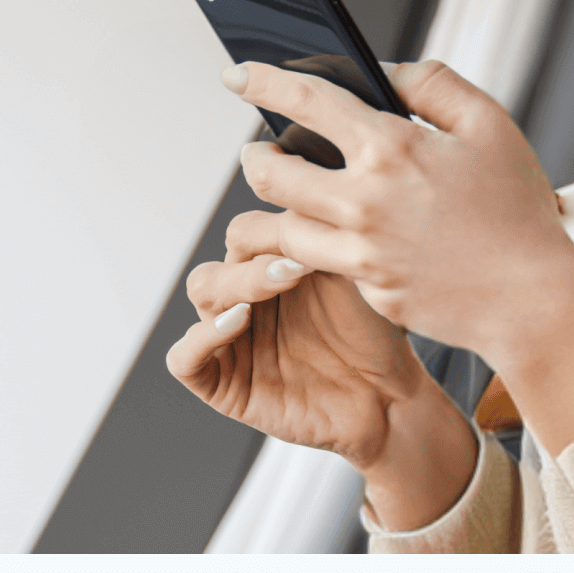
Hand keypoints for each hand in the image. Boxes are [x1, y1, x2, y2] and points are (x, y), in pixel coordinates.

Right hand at [164, 209, 476, 527]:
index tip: (311, 233)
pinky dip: (202, 337)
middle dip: (254, 258)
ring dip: (235, 284)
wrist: (390, 396)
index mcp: (270, 266)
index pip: (244, 231)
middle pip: (222, 255)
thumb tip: (310, 176)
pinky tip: (239, 322)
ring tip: (275, 286)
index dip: (269, 229)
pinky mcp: (223, 384)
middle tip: (296, 265)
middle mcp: (245, 297)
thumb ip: (323, 233)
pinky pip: (183, 357)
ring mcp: (229, 339)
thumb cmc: (375, 332)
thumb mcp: (353, 271)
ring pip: (201, 292)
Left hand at [227, 59, 573, 452]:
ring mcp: (361, 252)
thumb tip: (385, 71)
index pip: (306, 101)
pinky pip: (318, 265)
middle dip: (254, 156)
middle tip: (259, 150)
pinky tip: (323, 238)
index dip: (262, 82)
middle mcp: (364, 201)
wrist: (533, 298)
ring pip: (278, 228)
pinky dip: (309, 249)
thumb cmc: (517, 208)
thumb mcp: (490, 125)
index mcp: (391, 148)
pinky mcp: (367, 290)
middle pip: (269, 173)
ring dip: (268, 208)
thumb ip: (433, 84)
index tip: (237, 75)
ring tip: (281, 196)